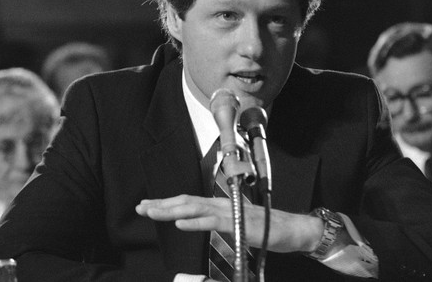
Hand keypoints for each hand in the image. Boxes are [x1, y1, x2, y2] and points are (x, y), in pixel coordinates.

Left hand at [136, 194, 322, 252]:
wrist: (291, 229)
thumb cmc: (264, 227)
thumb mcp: (235, 224)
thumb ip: (218, 221)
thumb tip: (198, 221)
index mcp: (219, 205)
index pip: (188, 202)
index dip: (166, 203)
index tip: (147, 206)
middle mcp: (222, 204)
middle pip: (187, 202)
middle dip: (162, 205)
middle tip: (141, 207)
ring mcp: (230, 212)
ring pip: (196, 208)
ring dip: (172, 210)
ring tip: (153, 212)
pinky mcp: (238, 223)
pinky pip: (214, 222)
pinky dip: (196, 222)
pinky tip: (181, 223)